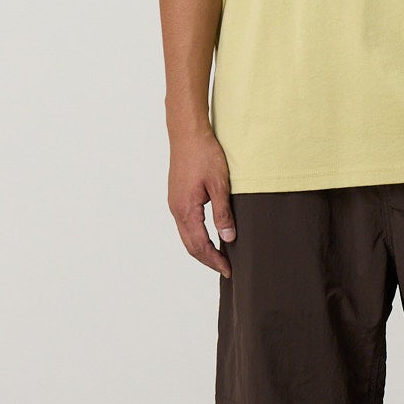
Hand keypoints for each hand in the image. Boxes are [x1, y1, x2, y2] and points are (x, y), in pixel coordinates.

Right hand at [168, 124, 236, 278]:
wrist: (187, 133)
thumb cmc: (205, 154)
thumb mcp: (220, 184)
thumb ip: (223, 213)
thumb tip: (228, 239)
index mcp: (186, 209)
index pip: (200, 245)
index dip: (215, 260)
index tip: (229, 270)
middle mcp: (176, 210)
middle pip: (190, 246)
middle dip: (207, 260)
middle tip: (225, 269)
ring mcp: (174, 203)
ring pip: (186, 236)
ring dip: (201, 249)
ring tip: (218, 257)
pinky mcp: (177, 197)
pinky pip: (185, 225)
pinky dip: (196, 237)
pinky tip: (208, 236)